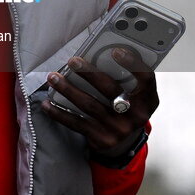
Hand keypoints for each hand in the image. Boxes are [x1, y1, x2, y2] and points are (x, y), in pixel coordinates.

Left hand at [40, 48, 158, 157]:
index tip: (116, 51)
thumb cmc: (125, 108)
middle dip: (89, 73)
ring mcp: (118, 130)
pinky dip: (59, 113)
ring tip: (53, 78)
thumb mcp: (135, 96)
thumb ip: (125, 78)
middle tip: (73, 61)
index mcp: (147, 101)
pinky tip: (47, 104)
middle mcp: (135, 116)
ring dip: (68, 89)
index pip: (146, 80)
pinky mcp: (101, 139)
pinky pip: (76, 123)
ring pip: (89, 105)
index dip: (133, 64)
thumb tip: (99, 52)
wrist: (123, 143)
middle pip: (110, 90)